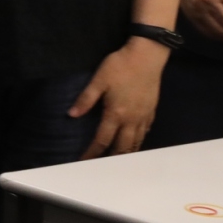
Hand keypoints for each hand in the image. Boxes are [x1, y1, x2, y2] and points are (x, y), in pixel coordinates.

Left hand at [71, 40, 167, 156]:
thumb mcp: (98, 80)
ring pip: (136, 142)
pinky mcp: (152, 111)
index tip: (84, 161)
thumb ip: (85, 99)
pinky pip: (145, 132)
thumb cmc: (120, 67)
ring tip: (117, 159)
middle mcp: (132, 120)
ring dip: (126, 152)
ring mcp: (144, 117)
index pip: (102, 139)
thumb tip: (71, 115)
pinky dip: (138, 140)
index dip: (93, 152)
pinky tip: (133, 140)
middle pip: (122, 146)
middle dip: (111, 158)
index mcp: (116, 114)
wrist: (147, 57)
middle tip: (102, 165)